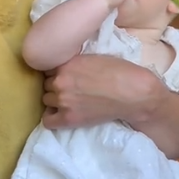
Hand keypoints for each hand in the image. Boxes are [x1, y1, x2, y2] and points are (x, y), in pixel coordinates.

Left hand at [42, 54, 156, 129]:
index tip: (65, 77)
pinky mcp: (69, 118)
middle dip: (56, 86)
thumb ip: (75, 63)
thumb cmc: (119, 71)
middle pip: (46, 85)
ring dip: (55, 100)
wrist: (132, 93)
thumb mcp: (92, 58)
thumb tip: (66, 68)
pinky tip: (61, 114)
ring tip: (69, 102)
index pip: (48, 68)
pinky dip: (52, 117)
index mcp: (66, 64)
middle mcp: (60, 81)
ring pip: (46, 100)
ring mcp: (63, 100)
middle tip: (70, 90)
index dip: (57, 73)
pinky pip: (48, 120)